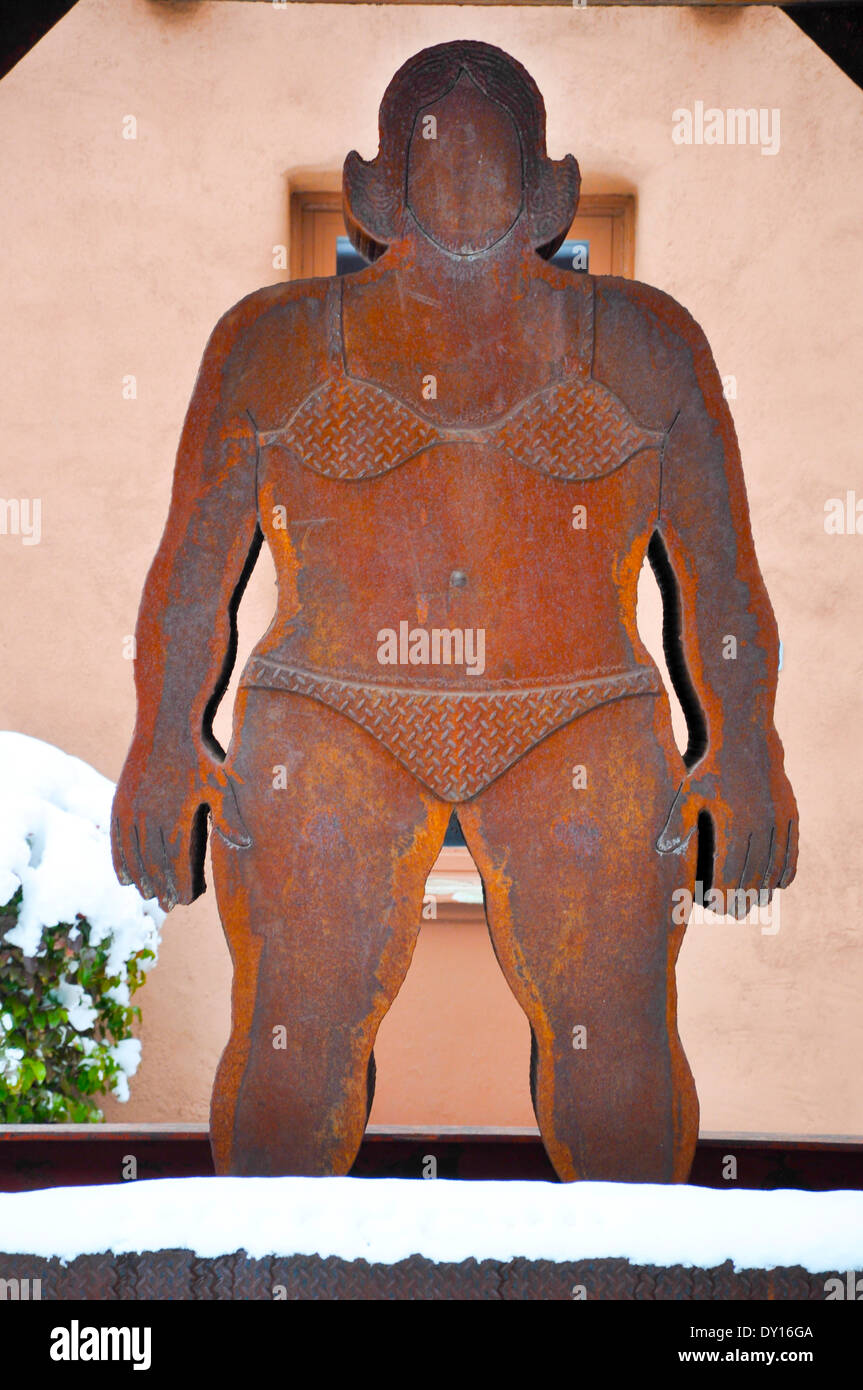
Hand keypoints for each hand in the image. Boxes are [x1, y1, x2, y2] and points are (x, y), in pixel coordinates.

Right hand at [111, 736, 250, 911]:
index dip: (180, 884)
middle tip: (169, 906)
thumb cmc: (201, 756)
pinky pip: (118, 840)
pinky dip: (120, 861)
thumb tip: (244, 843)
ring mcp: (133, 810)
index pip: (177, 862)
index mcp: (177, 816)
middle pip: (154, 863)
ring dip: (141, 879)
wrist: (168, 725)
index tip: (186, 901)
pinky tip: (124, 878)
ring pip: (134, 855)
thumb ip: (229, 816)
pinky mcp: (121, 802)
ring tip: (149, 896)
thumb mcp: (221, 784)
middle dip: (162, 887)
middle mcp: (151, 817)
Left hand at [656, 734, 797, 915]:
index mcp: (730, 826)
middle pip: (752, 876)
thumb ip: (677, 823)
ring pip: (774, 866)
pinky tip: (781, 883)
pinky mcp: (790, 812)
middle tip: (735, 913)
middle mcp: (756, 826)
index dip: (723, 896)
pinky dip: (787, 869)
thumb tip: (662, 851)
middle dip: (744, 898)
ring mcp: (776, 819)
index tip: (716, 909)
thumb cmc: (706, 766)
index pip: (728, 874)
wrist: (742, 735)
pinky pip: (792, 849)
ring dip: (766, 889)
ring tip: (756, 904)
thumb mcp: (686, 791)